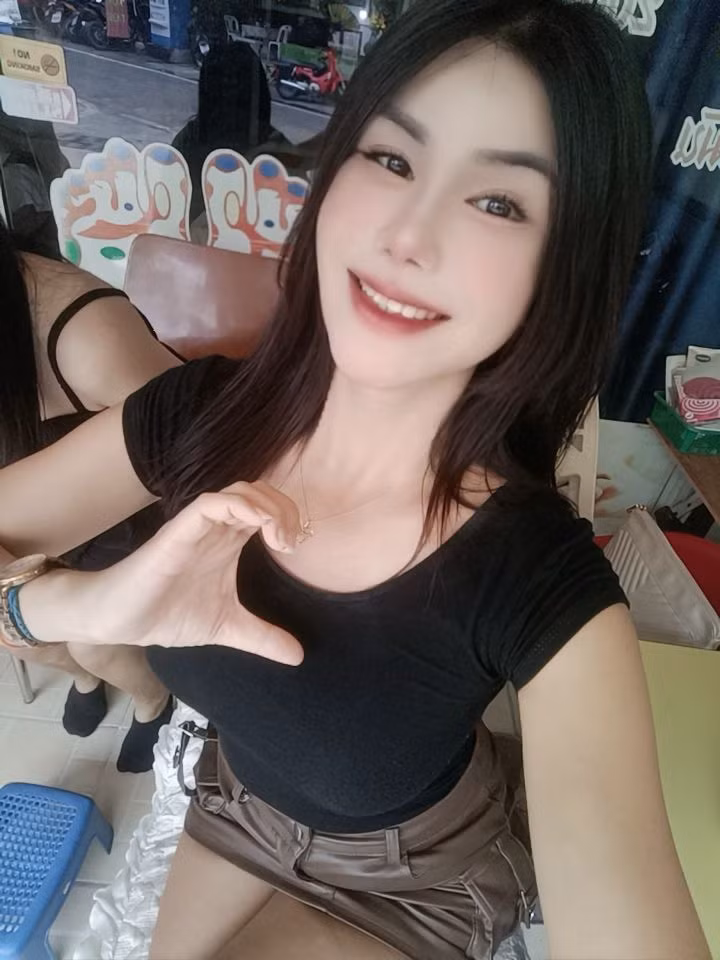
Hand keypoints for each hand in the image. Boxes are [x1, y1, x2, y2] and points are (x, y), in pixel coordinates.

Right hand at [35, 482, 303, 664]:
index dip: (289, 518)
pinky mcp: (179, 531)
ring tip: (278, 538)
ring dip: (267, 507)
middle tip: (290, 542)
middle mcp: (218, 528)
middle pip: (260, 492)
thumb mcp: (228, 628)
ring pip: (240, 491)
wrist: (122, 621)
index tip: (295, 547)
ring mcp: (199, 527)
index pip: (267, 510)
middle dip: (284, 509)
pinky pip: (211, 504)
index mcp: (230, 541)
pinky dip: (240, 507)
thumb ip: (263, 638)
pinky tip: (256, 528)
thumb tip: (299, 656)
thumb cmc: (169, 615)